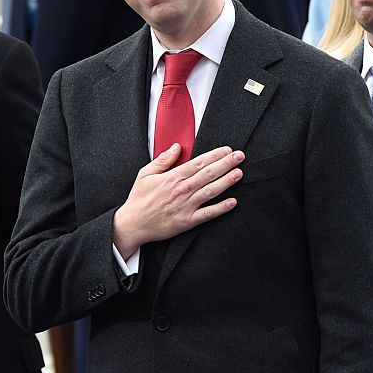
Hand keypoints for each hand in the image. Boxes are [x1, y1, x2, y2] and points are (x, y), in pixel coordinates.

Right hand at [113, 144, 243, 258]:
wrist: (133, 224)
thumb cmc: (139, 199)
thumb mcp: (145, 174)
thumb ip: (162, 160)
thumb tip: (176, 147)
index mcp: (173, 177)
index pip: (199, 163)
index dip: (215, 155)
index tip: (227, 150)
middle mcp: (182, 190)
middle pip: (209, 174)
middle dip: (226, 164)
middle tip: (240, 157)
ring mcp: (186, 206)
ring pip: (211, 191)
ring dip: (227, 181)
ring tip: (239, 173)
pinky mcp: (188, 221)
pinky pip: (208, 213)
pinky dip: (221, 208)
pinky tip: (233, 201)